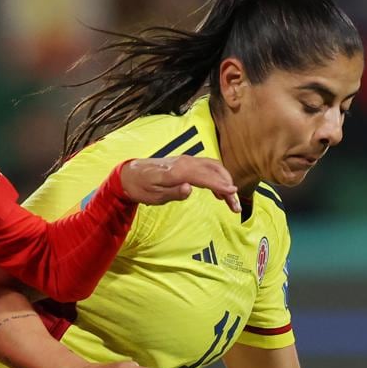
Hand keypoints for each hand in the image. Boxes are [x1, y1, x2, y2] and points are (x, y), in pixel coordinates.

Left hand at [118, 155, 239, 212]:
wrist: (131, 174)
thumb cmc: (142, 187)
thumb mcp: (154, 195)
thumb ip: (173, 192)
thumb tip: (189, 189)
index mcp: (177, 171)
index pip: (204, 176)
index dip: (220, 184)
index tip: (233, 192)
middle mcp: (185, 162)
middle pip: (214, 170)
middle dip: (227, 186)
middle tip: (235, 206)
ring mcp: (187, 161)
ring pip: (213, 167)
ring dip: (225, 182)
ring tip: (231, 201)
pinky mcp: (187, 163)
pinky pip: (207, 167)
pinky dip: (217, 178)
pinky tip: (219, 192)